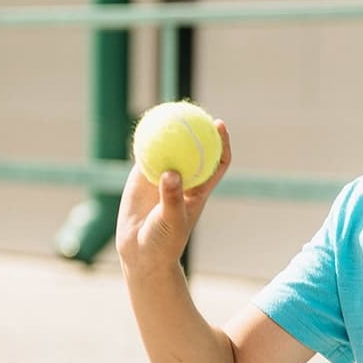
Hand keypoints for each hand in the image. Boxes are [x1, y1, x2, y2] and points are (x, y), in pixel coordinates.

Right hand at [114, 119, 230, 276]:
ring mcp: (164, 178)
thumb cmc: (164, 241)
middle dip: (197, 128)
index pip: (217, 161)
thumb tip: (172, 173)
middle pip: (196, 148)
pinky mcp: (143, 179)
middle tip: (194, 109)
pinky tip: (143, 128)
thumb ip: (172, 198)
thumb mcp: (171, 220)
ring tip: (167, 110)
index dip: (221, 142)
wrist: (141, 253)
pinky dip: (146, 142)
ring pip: (170, 149)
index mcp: (200, 190)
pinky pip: (146, 156)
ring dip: (170, 131)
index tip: (219, 125)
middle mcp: (185, 180)